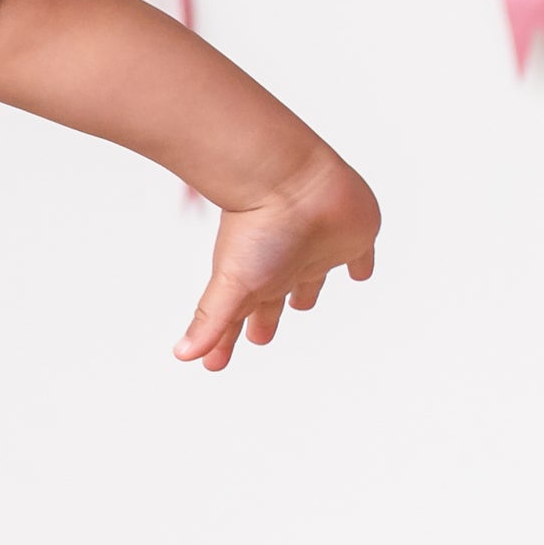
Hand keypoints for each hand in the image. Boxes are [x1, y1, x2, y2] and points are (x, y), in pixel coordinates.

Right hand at [176, 149, 379, 373]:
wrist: (291, 179)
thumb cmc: (256, 229)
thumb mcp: (232, 284)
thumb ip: (210, 321)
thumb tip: (182, 357)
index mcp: (255, 283)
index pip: (235, 320)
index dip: (225, 342)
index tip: (215, 364)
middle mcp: (282, 269)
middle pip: (270, 302)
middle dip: (263, 319)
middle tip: (259, 336)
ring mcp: (316, 253)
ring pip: (310, 280)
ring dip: (306, 292)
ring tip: (301, 304)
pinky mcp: (351, 238)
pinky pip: (358, 256)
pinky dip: (359, 266)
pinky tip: (361, 273)